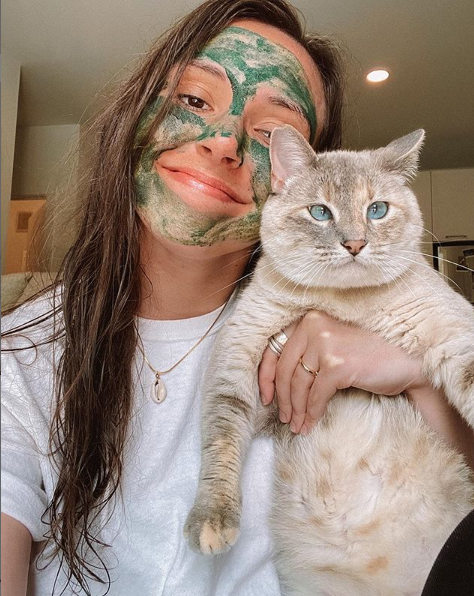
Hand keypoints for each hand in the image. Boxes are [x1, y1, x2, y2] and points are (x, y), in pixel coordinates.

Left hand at [259, 310, 424, 434]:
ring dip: (297, 410)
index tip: (265, 396)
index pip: (274, 348)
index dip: (265, 376)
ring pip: (298, 385)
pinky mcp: (337, 364)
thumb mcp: (332, 344)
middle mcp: (313, 326)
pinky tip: (312, 423)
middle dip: (282, 399)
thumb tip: (276, 383)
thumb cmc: (370, 354)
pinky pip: (316, 395)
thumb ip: (307, 352)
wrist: (408, 360)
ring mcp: (325, 344)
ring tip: (297, 426)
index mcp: (309, 318)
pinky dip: (312, 413)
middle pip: (284, 369)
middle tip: (284, 418)